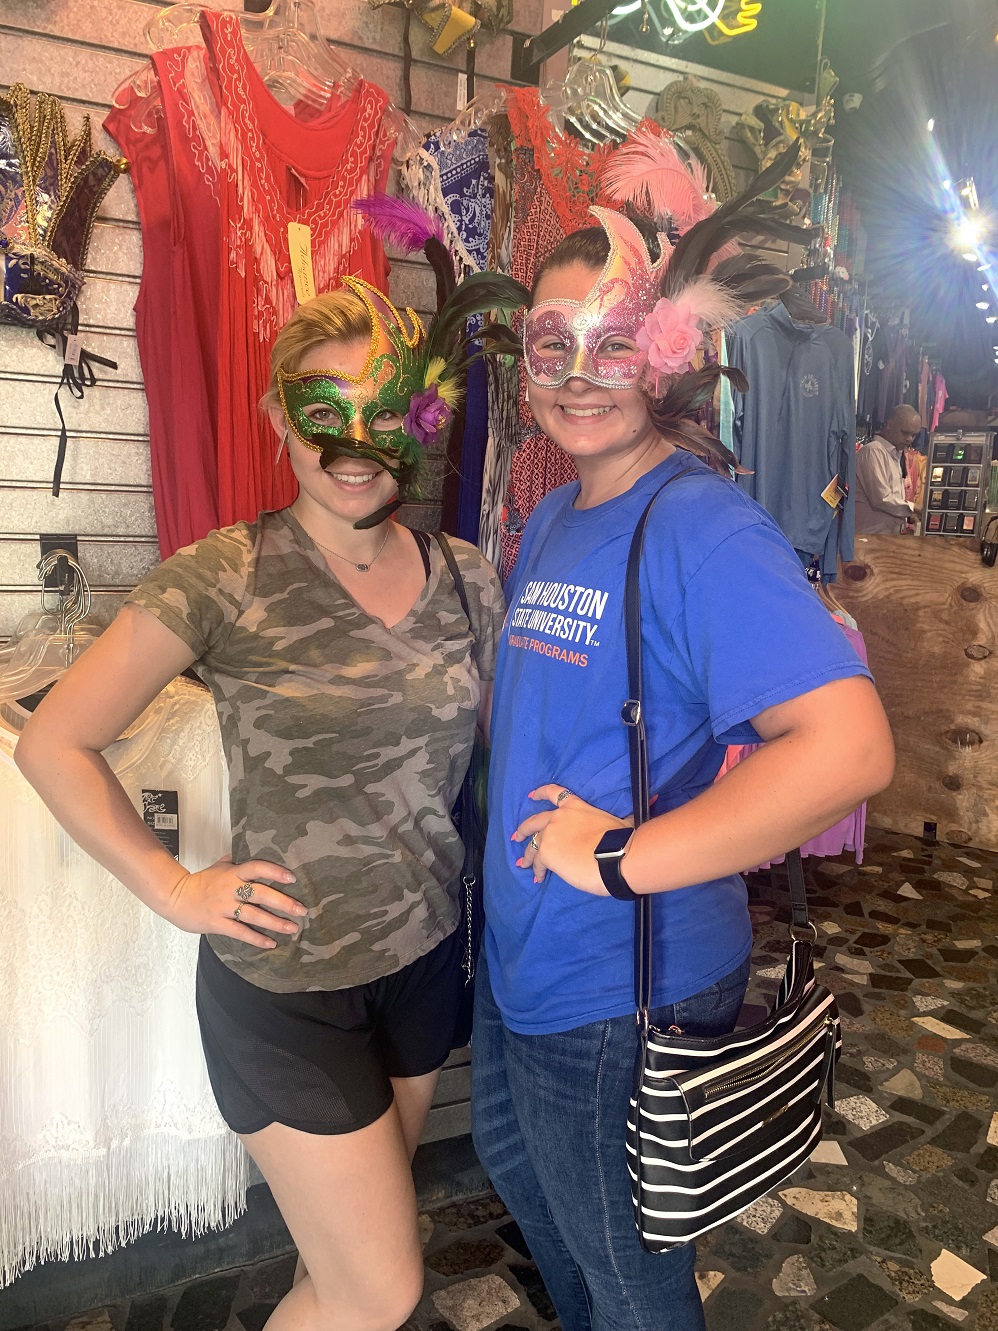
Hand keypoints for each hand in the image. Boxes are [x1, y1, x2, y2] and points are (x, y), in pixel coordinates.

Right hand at [165, 854, 306, 948]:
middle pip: (261, 894)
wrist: (175, 897)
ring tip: (292, 928)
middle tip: (302, 910)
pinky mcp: (217, 924)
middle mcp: (230, 889)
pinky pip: (240, 932)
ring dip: (275, 923)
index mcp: (232, 873)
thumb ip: (236, 862)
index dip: (274, 872)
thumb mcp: (218, 866)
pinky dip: (256, 938)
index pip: (256, 868)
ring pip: (254, 915)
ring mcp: (223, 907)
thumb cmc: (200, 882)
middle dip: (284, 902)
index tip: (292, 878)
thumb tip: (251, 851)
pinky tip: (271, 943)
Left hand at [512, 784, 630, 894]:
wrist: (616, 855)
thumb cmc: (621, 839)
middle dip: (524, 830)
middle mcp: (558, 818)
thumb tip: (628, 823)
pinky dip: (537, 871)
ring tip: (523, 863)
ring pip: (532, 845)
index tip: (531, 795)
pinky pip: (538, 863)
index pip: (555, 794)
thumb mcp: (618, 822)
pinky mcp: (546, 853)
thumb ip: (613, 822)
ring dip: (527, 855)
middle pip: (534, 822)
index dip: (541, 793)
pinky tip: (539, 878)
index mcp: (575, 807)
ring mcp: (550, 835)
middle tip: (517, 836)